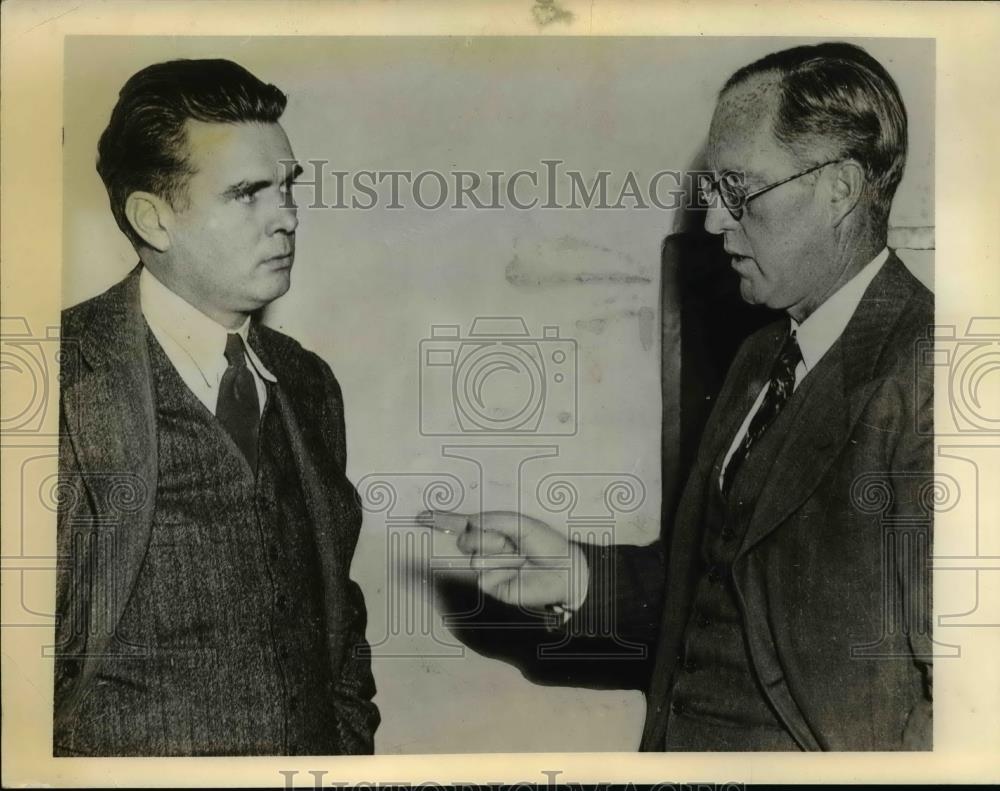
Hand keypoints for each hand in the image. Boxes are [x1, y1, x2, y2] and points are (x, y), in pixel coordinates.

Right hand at [418, 509, 588, 609]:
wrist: (565, 571)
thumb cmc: (546, 544)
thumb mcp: (521, 524)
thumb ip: (494, 521)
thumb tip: (470, 522)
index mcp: (494, 531)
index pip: (463, 525)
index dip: (442, 521)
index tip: (421, 517)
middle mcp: (488, 549)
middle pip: (465, 541)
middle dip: (479, 538)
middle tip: (504, 542)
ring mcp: (489, 568)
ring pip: (474, 558)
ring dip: (495, 555)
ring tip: (518, 558)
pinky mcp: (492, 587)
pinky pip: (483, 577)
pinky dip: (497, 573)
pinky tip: (514, 573)